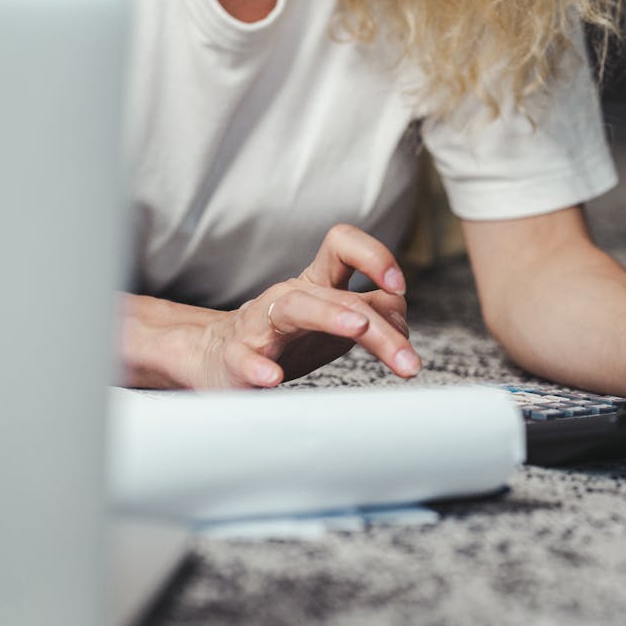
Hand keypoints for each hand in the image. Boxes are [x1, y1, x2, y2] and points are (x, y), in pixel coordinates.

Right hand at [119, 225, 418, 388]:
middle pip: (339, 296)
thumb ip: (373, 312)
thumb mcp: (336, 321)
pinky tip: (272, 379)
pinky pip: (246, 357)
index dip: (375, 256)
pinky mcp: (236, 357)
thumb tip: (402, 316)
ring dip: (329, 315)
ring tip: (355, 329)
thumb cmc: (286, 338)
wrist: (217, 357)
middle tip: (409, 363)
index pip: (344, 246)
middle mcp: (290, 296)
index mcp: (316, 283)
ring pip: (295, 308)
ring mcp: (261, 325)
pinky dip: (258, 367)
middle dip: (380, 329)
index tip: (400, 286)